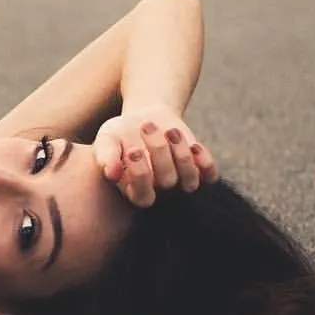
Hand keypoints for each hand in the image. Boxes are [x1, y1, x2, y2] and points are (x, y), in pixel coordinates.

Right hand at [92, 106, 217, 207]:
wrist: (145, 119)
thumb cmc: (120, 134)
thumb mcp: (107, 140)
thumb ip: (105, 156)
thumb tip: (111, 173)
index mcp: (135, 191)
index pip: (143, 196)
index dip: (140, 175)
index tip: (132, 149)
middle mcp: (160, 192)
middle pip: (166, 181)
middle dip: (158, 150)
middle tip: (146, 125)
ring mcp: (181, 182)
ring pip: (189, 180)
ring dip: (181, 154)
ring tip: (170, 130)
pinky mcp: (199, 170)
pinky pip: (209, 175)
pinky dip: (204, 161)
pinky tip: (194, 145)